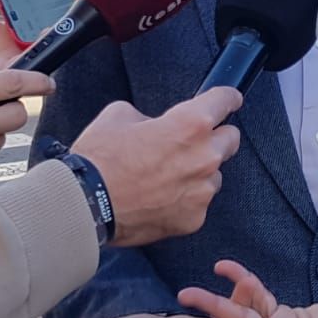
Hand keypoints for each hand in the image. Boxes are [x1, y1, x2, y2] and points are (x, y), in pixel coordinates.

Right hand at [71, 88, 242, 246]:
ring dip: (199, 172)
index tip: (229, 100)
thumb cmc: (100, 159)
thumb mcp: (119, 115)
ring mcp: (202, 191)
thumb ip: (150, 115)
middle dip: (215, 137)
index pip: (226, 100)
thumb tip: (156, 124)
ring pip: (214, 175)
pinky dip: (184, 200)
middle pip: (231, 139)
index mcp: (191, 124)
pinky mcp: (194, 218)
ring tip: (166, 177)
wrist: (86, 205)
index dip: (227, 98)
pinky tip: (160, 199)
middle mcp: (205, 156)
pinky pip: (198, 203)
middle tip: (190, 143)